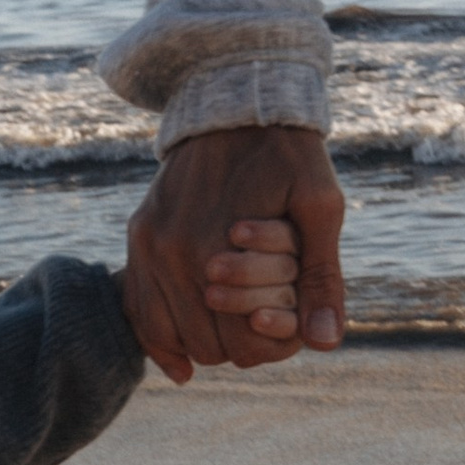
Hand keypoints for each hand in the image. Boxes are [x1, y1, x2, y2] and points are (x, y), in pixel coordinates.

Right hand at [122, 125, 345, 387]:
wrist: (235, 99)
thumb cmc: (288, 152)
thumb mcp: (321, 207)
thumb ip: (322, 277)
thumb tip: (326, 342)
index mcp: (218, 250)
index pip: (245, 344)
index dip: (276, 344)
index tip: (294, 322)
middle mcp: (173, 255)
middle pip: (209, 347)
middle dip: (243, 342)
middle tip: (269, 318)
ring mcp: (149, 248)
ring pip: (172, 336)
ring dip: (205, 341)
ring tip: (234, 324)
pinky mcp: (137, 238)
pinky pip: (137, 312)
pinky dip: (161, 343)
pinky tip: (183, 365)